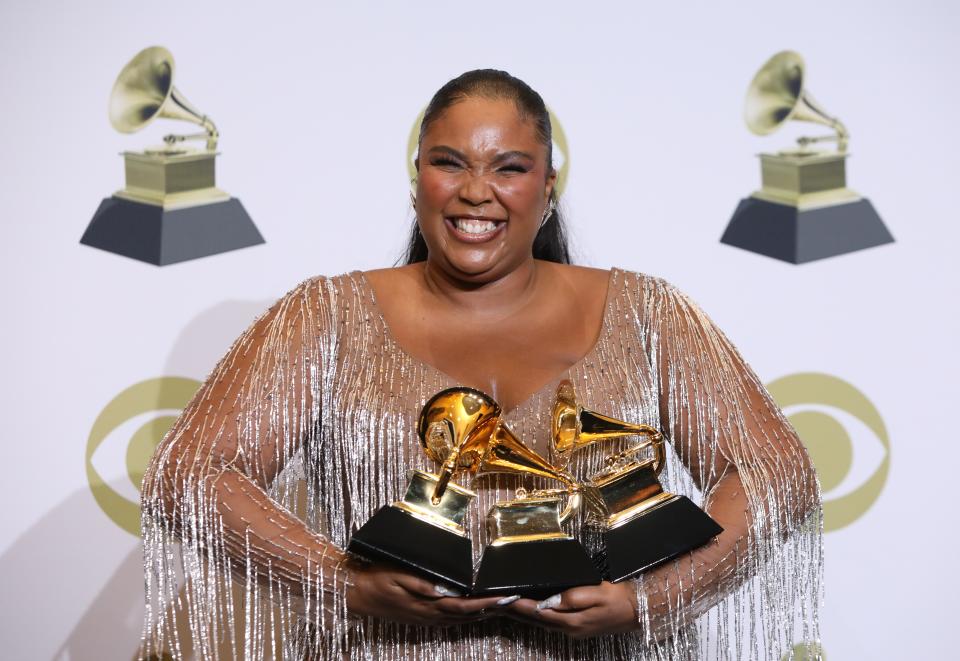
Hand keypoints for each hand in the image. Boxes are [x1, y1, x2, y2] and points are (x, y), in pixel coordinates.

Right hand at [346, 562, 509, 626]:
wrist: (355, 594)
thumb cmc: (376, 578)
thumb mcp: (398, 575)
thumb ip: (422, 583)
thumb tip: (446, 589)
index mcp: (427, 605)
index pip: (465, 605)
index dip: (487, 603)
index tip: (506, 597)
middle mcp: (430, 616)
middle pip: (467, 616)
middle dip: (491, 609)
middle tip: (513, 602)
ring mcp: (426, 619)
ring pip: (460, 620)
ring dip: (481, 614)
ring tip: (501, 606)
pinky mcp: (421, 618)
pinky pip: (450, 620)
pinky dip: (466, 616)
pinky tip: (473, 612)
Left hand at [504, 581, 638, 638]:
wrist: (635, 610)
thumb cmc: (616, 599)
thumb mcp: (595, 593)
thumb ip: (571, 597)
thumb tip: (548, 601)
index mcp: (571, 621)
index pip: (538, 612)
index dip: (519, 605)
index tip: (503, 599)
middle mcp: (569, 630)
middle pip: (536, 620)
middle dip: (516, 611)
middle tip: (496, 602)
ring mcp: (572, 631)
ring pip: (541, 623)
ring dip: (523, 614)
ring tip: (506, 605)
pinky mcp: (576, 629)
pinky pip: (550, 623)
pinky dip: (536, 616)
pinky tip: (530, 611)